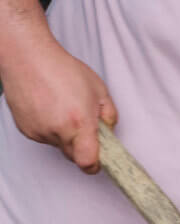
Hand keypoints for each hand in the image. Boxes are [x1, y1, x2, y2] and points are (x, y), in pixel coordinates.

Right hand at [0, 38, 117, 172]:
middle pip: (74, 156)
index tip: (99, 161)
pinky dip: (49, 129)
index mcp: (79, 123)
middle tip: (83, 126)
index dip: (95, 165)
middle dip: (82, 147)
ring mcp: (40, 131)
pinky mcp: (26, 129)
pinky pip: (44, 138)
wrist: (28, 58)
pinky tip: (49, 109)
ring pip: (58, 146)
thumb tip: (109, 132)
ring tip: (62, 109)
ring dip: (64, 136)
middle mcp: (58, 131)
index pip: (87, 162)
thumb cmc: (62, 69)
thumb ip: (109, 116)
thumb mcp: (99, 90)